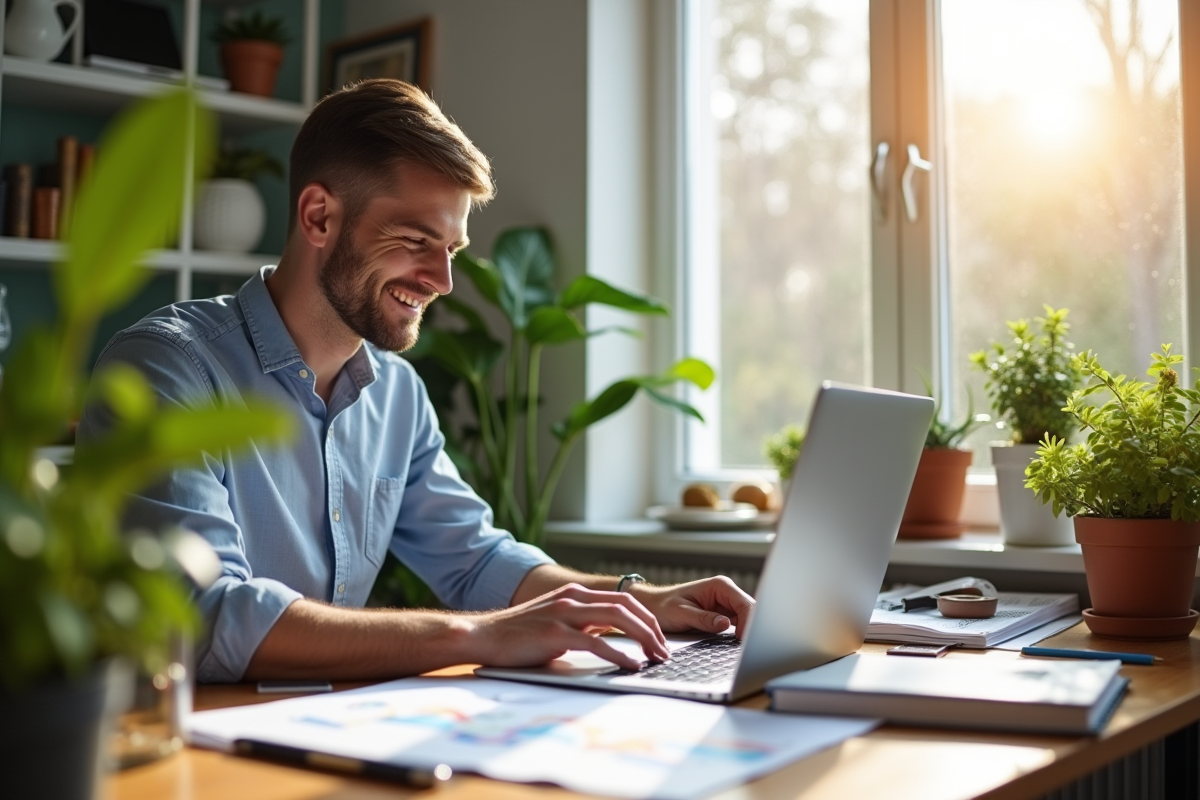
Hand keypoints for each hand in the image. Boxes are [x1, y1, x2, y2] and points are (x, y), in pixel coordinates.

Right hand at [467, 583, 670, 669]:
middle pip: (626, 606)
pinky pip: (596, 642)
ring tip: (654, 657)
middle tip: (664, 650)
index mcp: (574, 594)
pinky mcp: (555, 633)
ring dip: (642, 638)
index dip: (646, 618)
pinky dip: (619, 654)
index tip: (658, 639)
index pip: (623, 599)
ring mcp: (564, 614)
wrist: (483, 635)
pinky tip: (631, 665)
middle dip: (651, 628)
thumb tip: (609, 634)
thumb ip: (581, 623)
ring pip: (616, 618)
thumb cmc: (518, 634)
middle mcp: (572, 598)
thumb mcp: (556, 621)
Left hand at [629, 576, 755, 637]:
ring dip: (747, 633)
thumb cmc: (663, 606)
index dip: (749, 622)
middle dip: (752, 628)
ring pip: (747, 620)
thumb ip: (704, 619)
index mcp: (719, 586)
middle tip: (748, 649)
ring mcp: (726, 605)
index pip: (744, 604)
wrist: (652, 607)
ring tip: (744, 649)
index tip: (743, 640)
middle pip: (750, 611)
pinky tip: (737, 646)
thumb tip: (725, 624)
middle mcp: (726, 593)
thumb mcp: (682, 613)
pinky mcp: (723, 616)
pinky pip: (738, 626)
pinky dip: (740, 636)